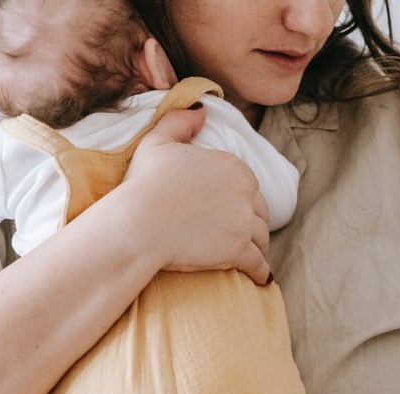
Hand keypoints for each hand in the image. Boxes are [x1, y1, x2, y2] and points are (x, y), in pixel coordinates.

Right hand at [114, 105, 273, 282]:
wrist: (137, 223)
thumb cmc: (143, 184)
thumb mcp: (157, 142)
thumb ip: (181, 122)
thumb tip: (201, 110)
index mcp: (231, 165)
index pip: (248, 185)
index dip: (240, 199)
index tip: (231, 210)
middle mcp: (245, 191)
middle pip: (259, 211)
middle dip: (252, 223)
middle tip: (242, 235)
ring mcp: (244, 221)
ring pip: (262, 238)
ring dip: (257, 246)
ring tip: (250, 256)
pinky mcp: (240, 250)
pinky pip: (260, 264)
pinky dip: (261, 272)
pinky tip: (260, 278)